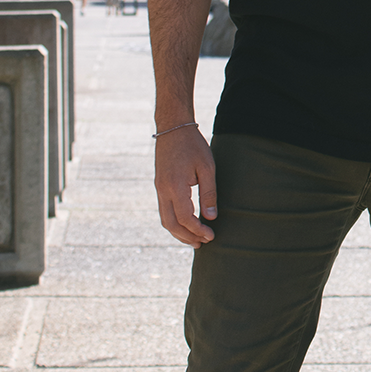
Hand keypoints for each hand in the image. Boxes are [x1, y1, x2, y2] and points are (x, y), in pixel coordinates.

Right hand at [154, 125, 216, 247]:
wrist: (173, 128)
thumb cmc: (193, 145)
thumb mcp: (207, 167)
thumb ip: (209, 193)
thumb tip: (211, 217)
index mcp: (175, 187)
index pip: (185, 218)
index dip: (198, 230)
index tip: (211, 236)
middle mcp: (163, 191)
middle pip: (171, 224)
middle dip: (187, 237)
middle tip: (203, 244)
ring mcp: (158, 189)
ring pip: (165, 219)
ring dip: (178, 232)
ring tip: (194, 240)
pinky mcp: (159, 186)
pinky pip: (164, 210)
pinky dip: (174, 222)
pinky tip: (185, 224)